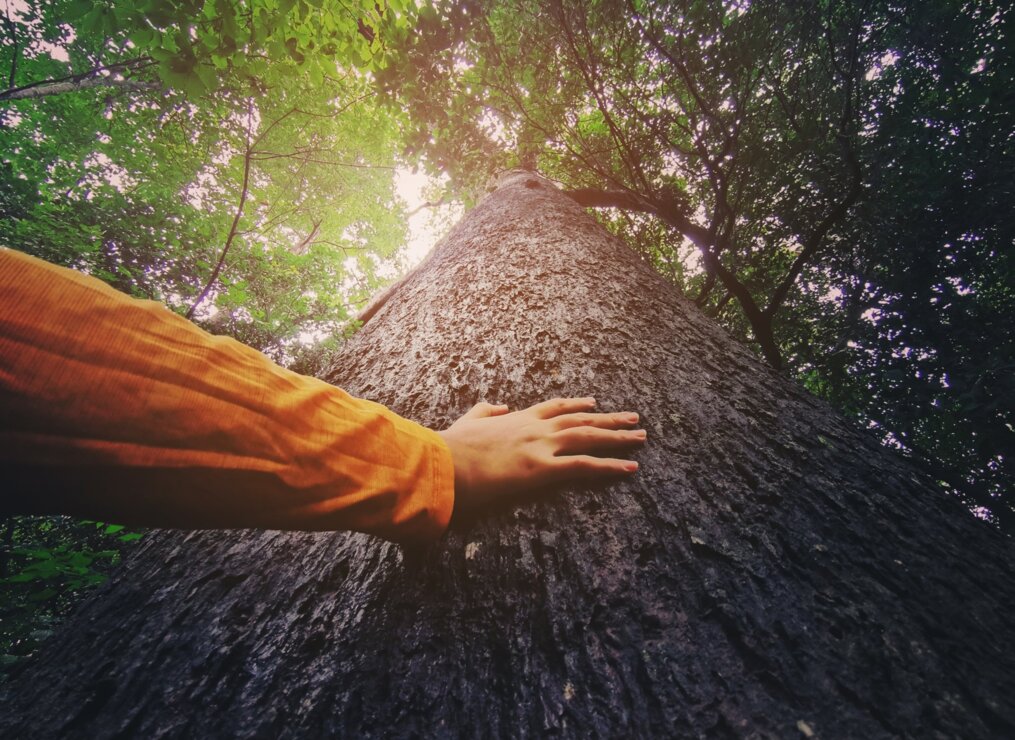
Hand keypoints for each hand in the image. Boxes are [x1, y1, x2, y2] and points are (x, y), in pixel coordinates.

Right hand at [437, 397, 644, 513]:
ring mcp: (541, 446)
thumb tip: (498, 405)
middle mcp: (535, 428)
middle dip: (608, 420)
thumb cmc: (450, 448)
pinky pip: (584, 466)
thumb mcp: (466, 422)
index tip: (593, 403)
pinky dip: (610, 466)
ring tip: (641, 436)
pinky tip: (631, 467)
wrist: (442, 463)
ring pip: (589, 438)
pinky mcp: (542, 469)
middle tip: (633, 418)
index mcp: (517, 419)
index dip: (576, 405)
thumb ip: (484, 411)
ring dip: (618, 437)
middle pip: (581, 420)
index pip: (554, 407)